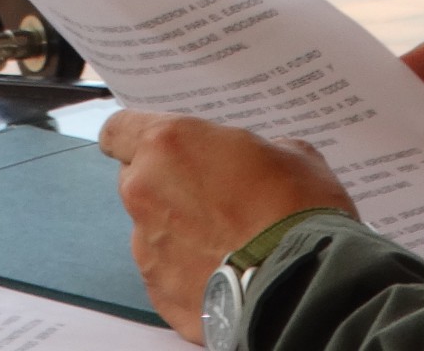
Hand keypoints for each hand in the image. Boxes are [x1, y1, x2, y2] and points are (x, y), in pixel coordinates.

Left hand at [99, 111, 354, 341]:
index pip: (118, 131)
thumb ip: (248, 150)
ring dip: (178, 230)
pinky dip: (187, 269)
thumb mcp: (289, 154)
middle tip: (210, 195)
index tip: (156, 147)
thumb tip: (249, 163)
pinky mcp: (159, 292)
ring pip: (151, 229)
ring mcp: (147, 247)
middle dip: (165, 185)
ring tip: (226, 242)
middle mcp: (145, 191)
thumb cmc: (297, 210)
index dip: (135, 138)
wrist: (305, 285)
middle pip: (136, 180)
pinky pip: (166, 270)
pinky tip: (225, 271)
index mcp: (168, 145)